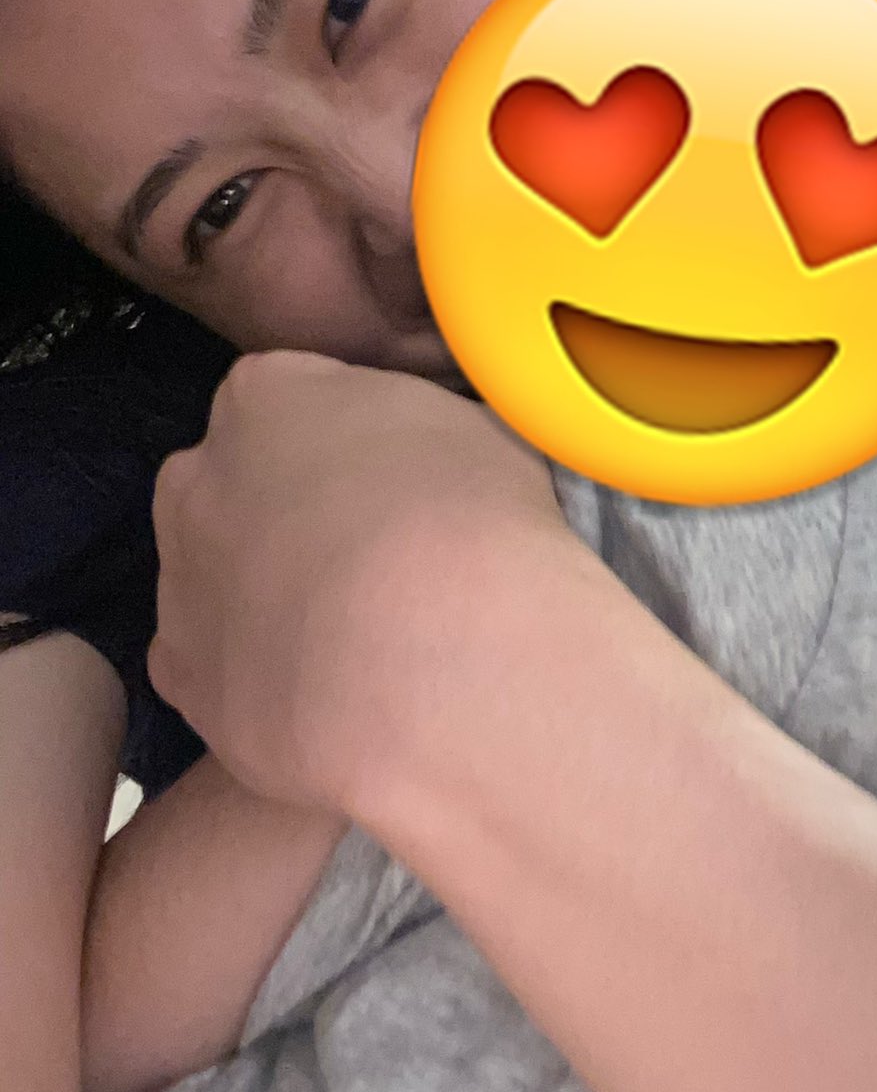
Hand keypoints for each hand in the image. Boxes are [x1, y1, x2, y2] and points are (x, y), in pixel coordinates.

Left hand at [147, 350, 567, 811]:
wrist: (430, 661)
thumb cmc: (468, 519)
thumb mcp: (482, 432)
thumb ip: (431, 432)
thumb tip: (446, 459)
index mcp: (267, 397)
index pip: (284, 394)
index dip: (340, 440)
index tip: (392, 478)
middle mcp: (199, 481)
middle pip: (230, 483)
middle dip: (281, 512)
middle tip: (367, 556)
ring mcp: (179, 583)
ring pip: (214, 580)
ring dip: (265, 599)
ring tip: (354, 642)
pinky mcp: (184, 678)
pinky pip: (212, 668)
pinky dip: (251, 677)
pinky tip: (316, 698)